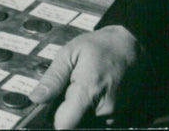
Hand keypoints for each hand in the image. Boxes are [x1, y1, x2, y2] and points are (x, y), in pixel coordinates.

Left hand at [29, 25, 144, 128]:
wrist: (132, 47)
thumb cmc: (101, 46)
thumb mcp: (70, 52)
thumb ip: (53, 78)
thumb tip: (36, 98)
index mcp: (89, 90)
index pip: (65, 125)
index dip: (55, 117)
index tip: (52, 105)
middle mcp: (105, 110)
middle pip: (76, 124)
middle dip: (68, 111)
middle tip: (71, 89)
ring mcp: (116, 116)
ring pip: (87, 123)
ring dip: (81, 112)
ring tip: (83, 88)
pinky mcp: (122, 119)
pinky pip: (100, 122)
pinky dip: (93, 112)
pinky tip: (94, 95)